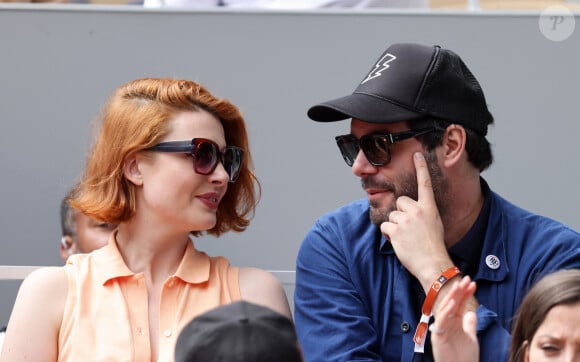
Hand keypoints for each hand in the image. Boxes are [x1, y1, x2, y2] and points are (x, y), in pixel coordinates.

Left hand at [380, 152, 451, 289]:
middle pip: (400, 201)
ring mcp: (406, 220)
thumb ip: (422, 213)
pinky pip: (385, 227)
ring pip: (392, 215)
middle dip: (401, 213)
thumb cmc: (433, 246)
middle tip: (410, 228)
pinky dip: (389, 235)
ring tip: (407, 238)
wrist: (433, 264)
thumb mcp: (433, 224)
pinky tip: (399, 242)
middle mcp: (418, 211)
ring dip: (395, 226)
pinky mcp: (395, 230)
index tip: (416, 153)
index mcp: (429, 208)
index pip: (424, 184)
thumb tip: (407, 210)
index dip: (421, 168)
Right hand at [430, 276, 478, 361]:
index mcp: (454, 323)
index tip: (473, 283)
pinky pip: (441, 321)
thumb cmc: (464, 358)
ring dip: (452, 297)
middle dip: (459, 291)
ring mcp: (441, 329)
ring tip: (459, 286)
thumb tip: (471, 312)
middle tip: (467, 279)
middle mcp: (446, 324)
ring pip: (445, 309)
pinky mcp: (438, 336)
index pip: (460, 304)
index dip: (466, 293)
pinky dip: (446, 311)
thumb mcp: (470, 338)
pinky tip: (453, 302)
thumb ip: (470, 325)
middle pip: (452, 303)